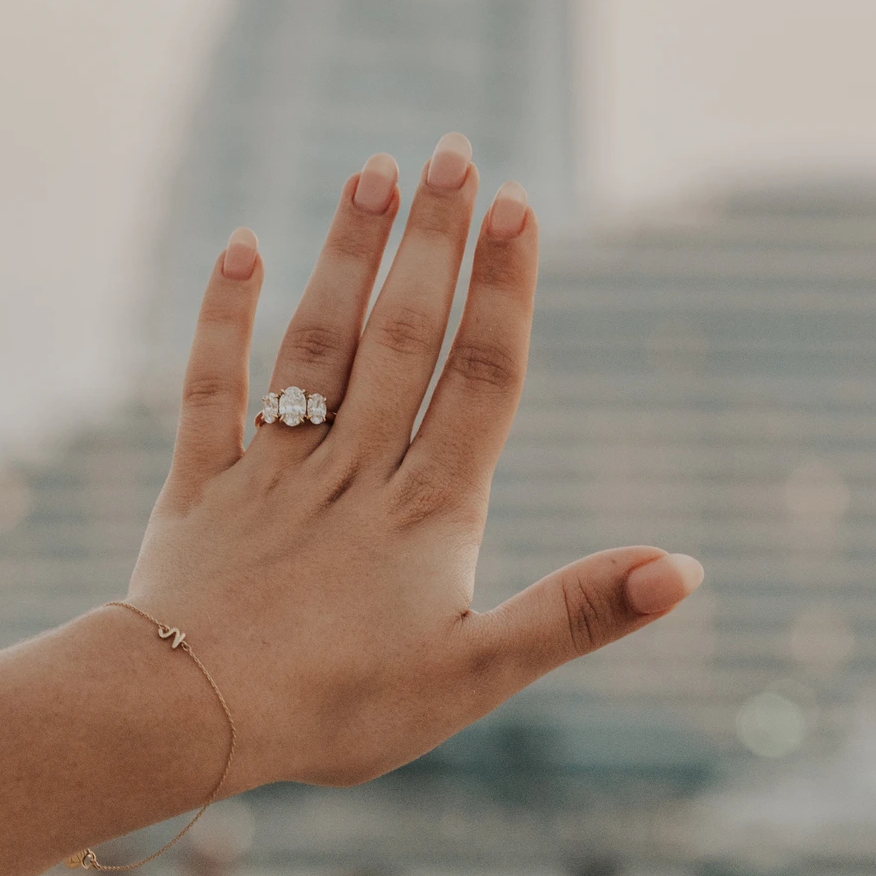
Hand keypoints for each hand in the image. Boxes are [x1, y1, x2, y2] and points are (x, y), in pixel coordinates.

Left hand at [128, 133, 702, 791]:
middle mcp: (355, 468)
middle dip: (432, 242)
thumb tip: (687, 568)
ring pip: (318, 344)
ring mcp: (275, 469)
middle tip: (453, 152)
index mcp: (428, 510)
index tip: (518, 204)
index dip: (503, 290)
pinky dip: (224, 316)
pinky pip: (212, 387)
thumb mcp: (477, 675)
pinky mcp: (204, 483)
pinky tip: (242, 245)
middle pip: (404, 337)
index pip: (480, 377)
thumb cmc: (341, 709)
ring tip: (374, 169)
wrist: (189, 724)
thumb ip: (576, 613)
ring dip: (348, 255)